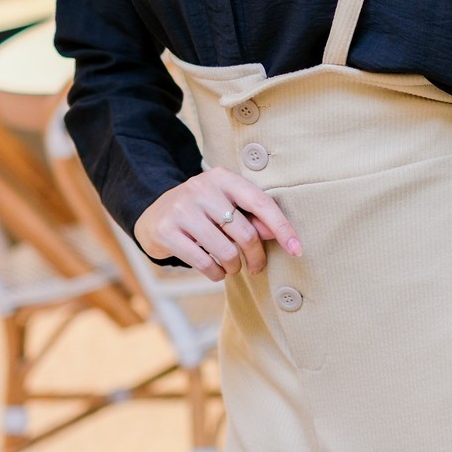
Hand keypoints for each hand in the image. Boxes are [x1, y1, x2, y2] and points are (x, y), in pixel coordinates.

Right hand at [134, 166, 301, 280]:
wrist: (154, 212)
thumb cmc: (203, 211)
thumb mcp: (227, 205)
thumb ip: (252, 217)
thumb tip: (277, 234)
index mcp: (223, 178)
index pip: (260, 203)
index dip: (282, 227)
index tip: (297, 249)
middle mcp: (202, 189)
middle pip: (244, 232)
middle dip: (256, 256)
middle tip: (257, 267)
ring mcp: (182, 209)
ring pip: (225, 250)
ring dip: (234, 267)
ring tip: (233, 268)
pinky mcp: (167, 231)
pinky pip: (203, 262)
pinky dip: (216, 274)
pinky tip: (216, 272)